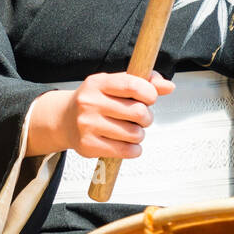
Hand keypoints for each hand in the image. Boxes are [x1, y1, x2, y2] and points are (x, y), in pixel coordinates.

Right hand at [26, 71, 175, 158]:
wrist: (64, 119)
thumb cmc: (97, 100)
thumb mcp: (115, 85)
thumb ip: (144, 82)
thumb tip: (169, 86)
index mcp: (98, 83)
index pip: (133, 85)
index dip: (150, 94)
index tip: (149, 98)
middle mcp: (90, 102)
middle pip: (138, 112)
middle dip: (146, 117)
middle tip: (140, 118)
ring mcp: (87, 124)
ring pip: (134, 134)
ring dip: (139, 134)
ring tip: (131, 131)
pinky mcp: (87, 145)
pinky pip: (126, 151)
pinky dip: (134, 150)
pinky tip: (128, 145)